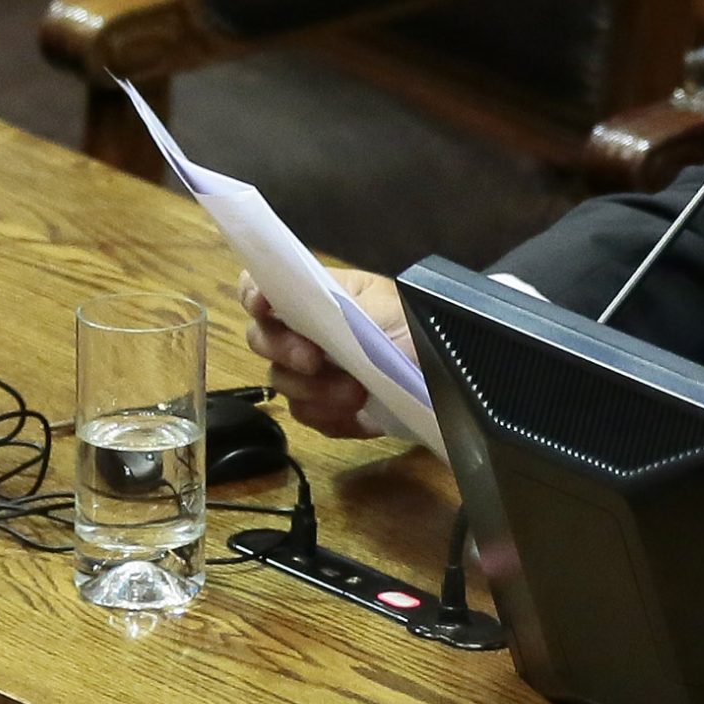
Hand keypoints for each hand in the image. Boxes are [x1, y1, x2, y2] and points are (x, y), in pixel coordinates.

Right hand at [237, 268, 414, 439]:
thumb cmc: (419, 329)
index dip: (254, 293)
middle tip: (314, 361)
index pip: (266, 285)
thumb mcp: (390, 309)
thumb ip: (346, 309)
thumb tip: (315, 310)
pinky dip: (331, 417)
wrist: (450, 375)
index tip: (262, 306)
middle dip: (284, 351)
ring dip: (316, 391)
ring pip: (283, 384)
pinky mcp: (325, 407)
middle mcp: (307, 331)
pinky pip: (308, 417)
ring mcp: (313, 372)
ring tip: (356, 393)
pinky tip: (359, 415)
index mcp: (321, 294)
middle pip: (262, 339)